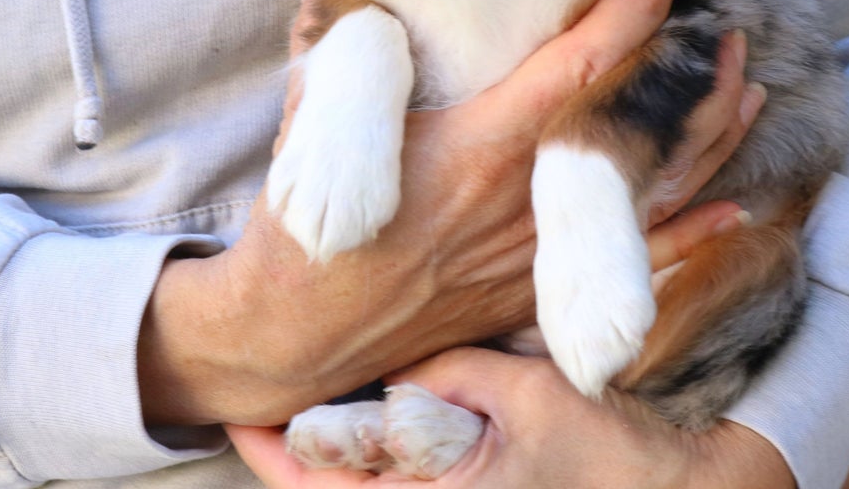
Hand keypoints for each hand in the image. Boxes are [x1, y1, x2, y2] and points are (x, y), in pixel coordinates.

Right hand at [138, 0, 765, 426]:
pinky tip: (730, 212)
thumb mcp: (317, 119)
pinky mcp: (532, 293)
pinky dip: (684, 237)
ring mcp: (535, 252)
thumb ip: (339, 44)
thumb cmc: (307, 225)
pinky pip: (626, 264)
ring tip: (747, 93)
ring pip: (647, 193)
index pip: (580, 63)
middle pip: (636, 129)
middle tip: (729, 30)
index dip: (632, 7)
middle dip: (694, 77)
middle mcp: (522, 198)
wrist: (297, 333)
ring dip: (706, 144)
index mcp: (478, 144)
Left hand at [226, 347, 795, 488]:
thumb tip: (400, 372)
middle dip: (298, 455)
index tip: (244, 410)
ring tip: (314, 412)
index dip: (276, 449)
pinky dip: (383, 466)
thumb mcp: (525, 394)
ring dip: (337, 462)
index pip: (326, 486)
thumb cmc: (604, 454)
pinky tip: (384, 427)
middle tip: (268, 406)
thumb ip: (456, 377)